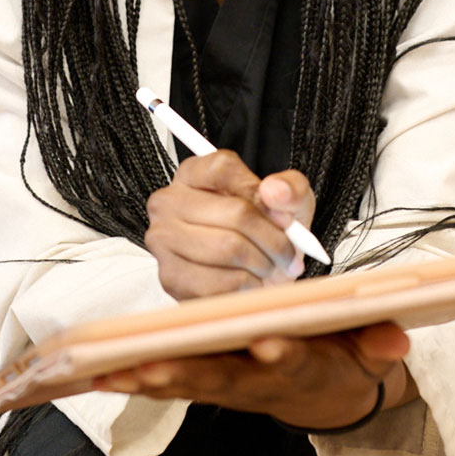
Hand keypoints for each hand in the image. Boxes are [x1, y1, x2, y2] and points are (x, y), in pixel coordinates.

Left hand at [93, 321, 418, 428]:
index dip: (282, 354)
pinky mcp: (205, 383)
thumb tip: (396, 338)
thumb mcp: (372, 353)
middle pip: (221, 378)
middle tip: (151, 366)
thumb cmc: (345, 360)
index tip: (271, 342)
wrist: (326, 395)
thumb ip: (380, 345)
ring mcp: (228, 386)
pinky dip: (130, 378)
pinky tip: (94, 371)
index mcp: (303, 368)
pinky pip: (166, 381)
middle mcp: (259, 382)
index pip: (294, 362)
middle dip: (186, 373)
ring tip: (106, 369)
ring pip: (184, 382)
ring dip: (145, 378)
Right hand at [145, 150, 315, 298]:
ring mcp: (164, 240)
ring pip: (230, 248)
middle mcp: (169, 202)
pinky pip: (220, 282)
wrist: (249, 281)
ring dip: (263, 264)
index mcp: (192, 174)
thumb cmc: (264, 234)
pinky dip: (246, 287)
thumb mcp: (287, 203)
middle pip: (236, 211)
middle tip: (288, 254)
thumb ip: (290, 188)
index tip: (282, 215)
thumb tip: (275, 191)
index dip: (261, 192)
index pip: (223, 167)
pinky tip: (250, 284)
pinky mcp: (170, 278)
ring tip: (271, 269)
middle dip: (274, 239)